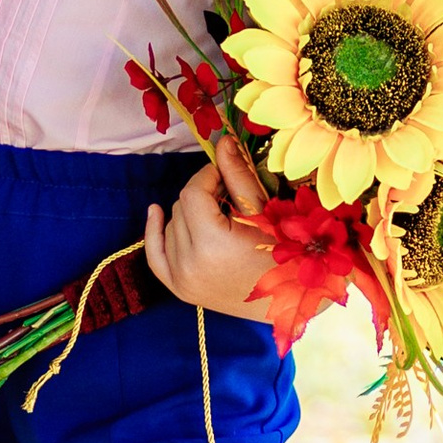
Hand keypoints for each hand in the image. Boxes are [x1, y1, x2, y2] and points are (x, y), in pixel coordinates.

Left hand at [144, 138, 275, 321]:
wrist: (288, 301)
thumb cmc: (285, 256)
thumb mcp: (263, 213)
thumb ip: (238, 176)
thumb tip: (223, 141)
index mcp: (213, 245)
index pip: (193, 192)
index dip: (207, 176)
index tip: (225, 173)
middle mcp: (190, 264)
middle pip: (181, 207)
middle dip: (202, 195)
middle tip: (229, 196)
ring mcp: (182, 280)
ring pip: (170, 226)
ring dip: (189, 215)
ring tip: (220, 219)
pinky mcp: (180, 289)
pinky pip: (154, 255)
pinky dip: (155, 233)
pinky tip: (155, 212)